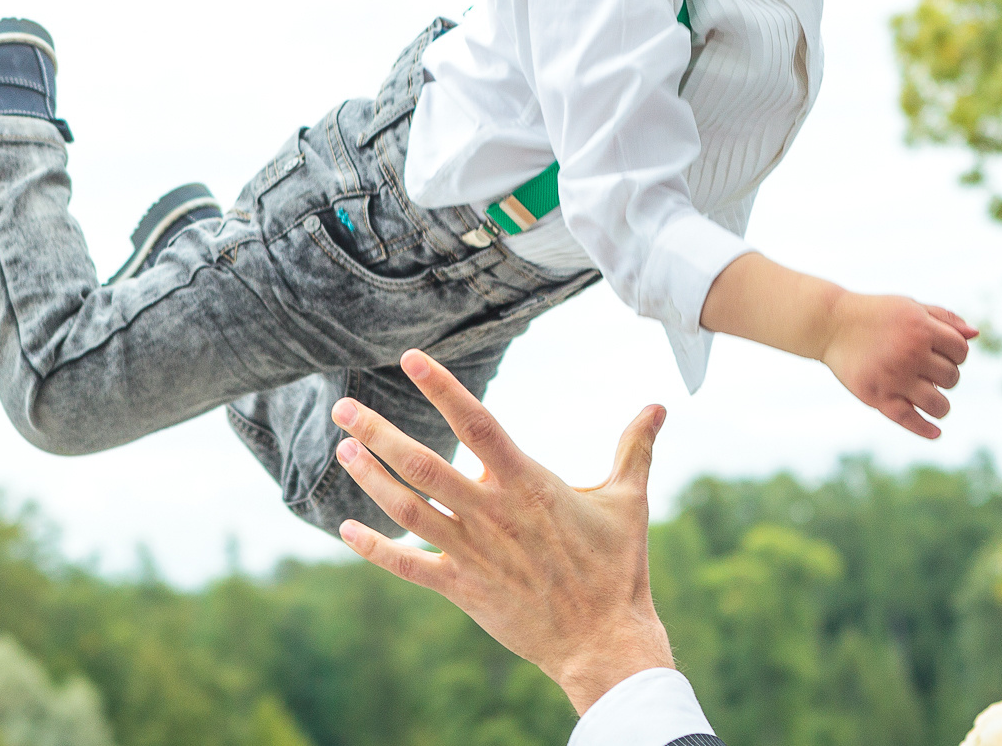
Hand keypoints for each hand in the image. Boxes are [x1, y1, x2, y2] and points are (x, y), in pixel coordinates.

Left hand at [329, 349, 675, 714]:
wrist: (604, 641)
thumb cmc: (617, 569)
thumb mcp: (628, 501)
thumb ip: (635, 448)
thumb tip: (660, 405)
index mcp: (527, 484)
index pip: (477, 423)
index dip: (443, 389)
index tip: (411, 359)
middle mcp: (492, 514)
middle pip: (423, 464)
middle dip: (378, 433)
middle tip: (343, 407)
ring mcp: (473, 553)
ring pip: (407, 509)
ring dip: (370, 479)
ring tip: (342, 449)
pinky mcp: (462, 589)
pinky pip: (408, 566)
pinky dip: (373, 549)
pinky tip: (344, 531)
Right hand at [823, 293, 975, 438]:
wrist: (831, 324)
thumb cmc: (875, 314)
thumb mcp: (910, 306)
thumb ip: (943, 317)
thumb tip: (975, 334)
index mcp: (921, 328)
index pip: (961, 351)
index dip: (957, 354)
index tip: (942, 354)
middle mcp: (910, 353)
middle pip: (952, 378)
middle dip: (946, 376)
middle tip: (928, 372)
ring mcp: (894, 377)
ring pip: (938, 404)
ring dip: (941, 405)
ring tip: (931, 399)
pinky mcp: (877, 397)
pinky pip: (909, 420)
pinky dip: (925, 430)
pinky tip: (935, 432)